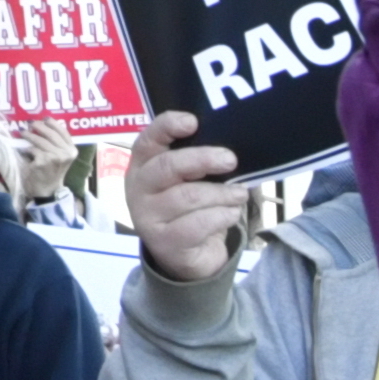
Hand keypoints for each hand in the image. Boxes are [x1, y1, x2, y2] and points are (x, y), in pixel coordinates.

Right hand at [123, 113, 259, 284]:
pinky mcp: (163, 242)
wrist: (181, 257)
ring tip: (240, 194)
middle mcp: (138, 189)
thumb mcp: (186, 181)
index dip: (167, 126)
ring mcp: (147, 217)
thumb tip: (228, 147)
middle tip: (231, 160)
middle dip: (203, 159)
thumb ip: (196, 162)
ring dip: (221, 194)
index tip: (193, 122)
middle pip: (168, 166)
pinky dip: (221, 216)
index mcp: (142, 165)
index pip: (148, 139)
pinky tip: (231, 213)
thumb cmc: (187, 207)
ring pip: (187, 197)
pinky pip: (197, 225)